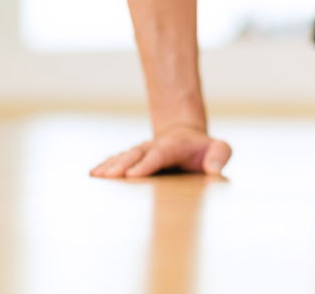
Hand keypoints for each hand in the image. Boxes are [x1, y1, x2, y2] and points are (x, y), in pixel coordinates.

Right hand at [89, 125, 230, 177]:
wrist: (186, 138)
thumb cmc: (205, 148)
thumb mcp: (220, 148)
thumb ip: (220, 156)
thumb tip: (214, 171)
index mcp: (173, 145)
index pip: (159, 155)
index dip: (146, 164)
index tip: (132, 175)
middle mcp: (153, 147)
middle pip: (136, 155)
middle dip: (122, 164)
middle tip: (109, 176)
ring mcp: (141, 152)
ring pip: (123, 157)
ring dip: (110, 166)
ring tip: (96, 176)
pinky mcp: (133, 159)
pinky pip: (117, 161)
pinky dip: (106, 166)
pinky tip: (93, 174)